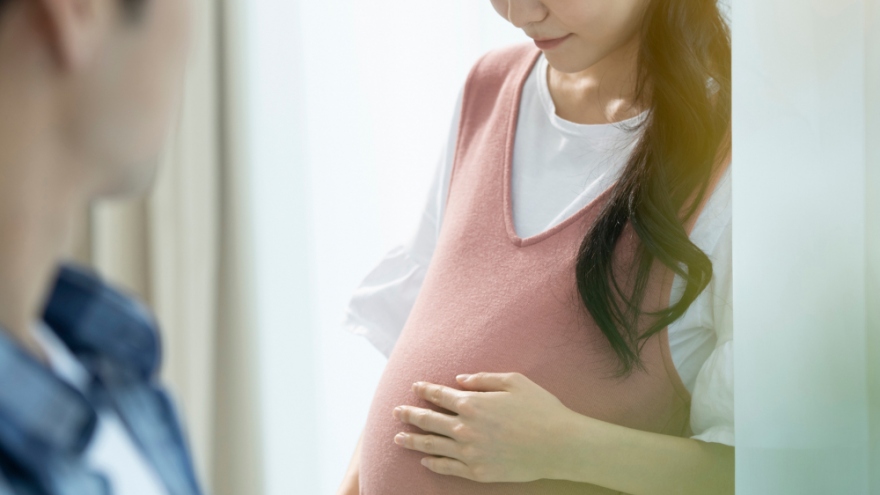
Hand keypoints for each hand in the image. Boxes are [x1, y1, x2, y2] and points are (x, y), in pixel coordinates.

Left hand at [392, 372, 579, 482]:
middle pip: (428, 420)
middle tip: (396, 412)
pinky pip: (448, 467)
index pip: (439, 395)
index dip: (425, 390)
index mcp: (473, 403)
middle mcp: (465, 428)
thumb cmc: (541, 409)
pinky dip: (433, 463)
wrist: (559, 445)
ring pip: (431, 446)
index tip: (415, 387)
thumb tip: (460, 380)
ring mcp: (469, 452)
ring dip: (412, 441)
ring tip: (398, 438)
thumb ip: (483, 379)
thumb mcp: (514, 381)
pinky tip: (424, 460)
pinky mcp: (478, 472)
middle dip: (410, 414)